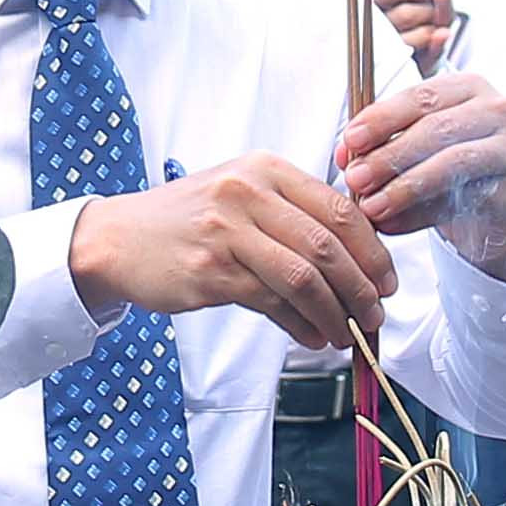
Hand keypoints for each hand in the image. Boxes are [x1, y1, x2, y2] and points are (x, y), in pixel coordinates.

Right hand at [66, 152, 394, 357]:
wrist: (118, 239)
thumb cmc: (187, 220)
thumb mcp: (240, 193)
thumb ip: (293, 212)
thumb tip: (357, 256)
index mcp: (264, 169)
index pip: (339, 209)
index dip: (373, 250)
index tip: (387, 279)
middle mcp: (247, 193)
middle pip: (327, 245)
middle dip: (361, 288)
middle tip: (375, 314)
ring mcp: (226, 232)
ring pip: (303, 278)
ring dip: (335, 313)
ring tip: (347, 334)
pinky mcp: (210, 272)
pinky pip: (272, 303)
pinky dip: (301, 325)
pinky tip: (312, 336)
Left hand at [336, 75, 505, 289]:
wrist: (489, 214)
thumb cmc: (444, 168)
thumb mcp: (411, 149)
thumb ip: (381, 144)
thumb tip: (345, 153)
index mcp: (468, 86)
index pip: (421, 95)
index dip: (382, 117)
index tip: (350, 140)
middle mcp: (498, 109)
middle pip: (436, 128)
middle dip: (388, 155)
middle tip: (354, 178)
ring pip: (451, 163)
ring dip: (403, 186)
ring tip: (370, 206)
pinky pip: (463, 200)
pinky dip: (421, 213)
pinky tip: (392, 223)